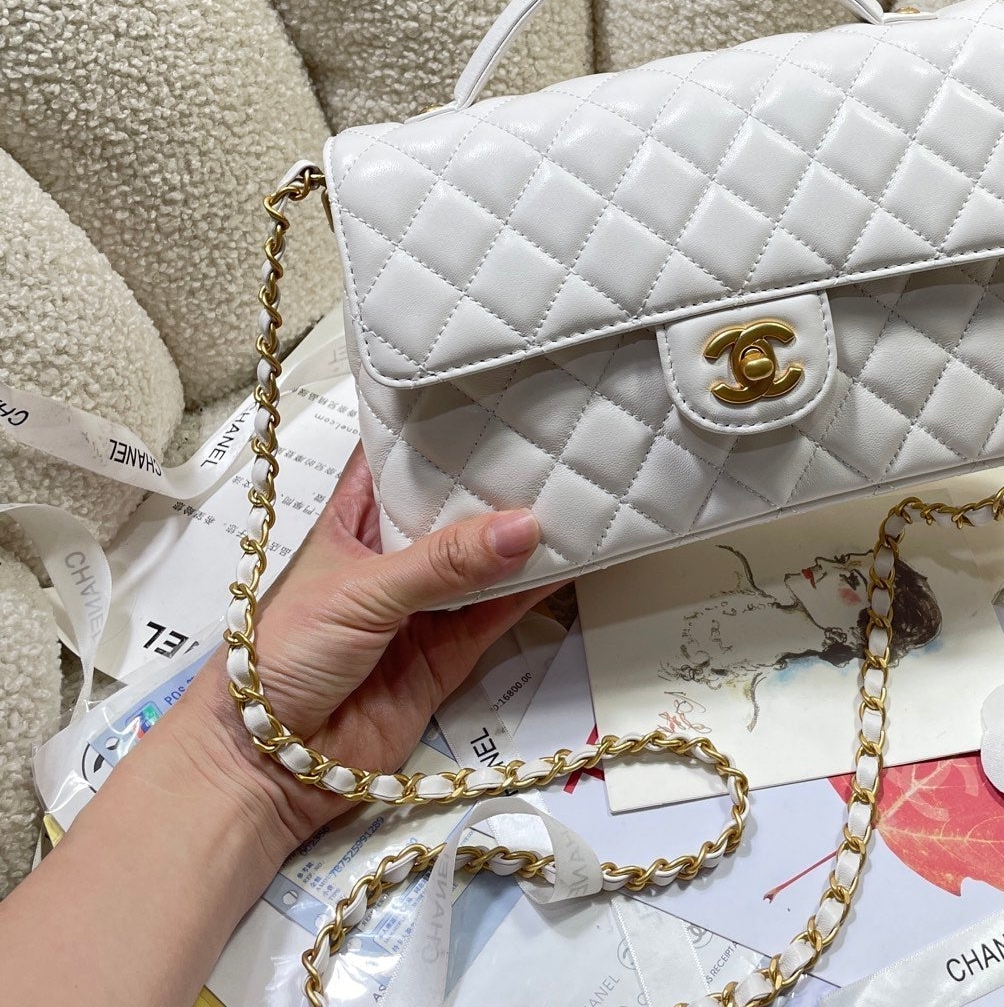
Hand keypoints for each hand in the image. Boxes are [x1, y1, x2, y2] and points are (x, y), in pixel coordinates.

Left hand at [157, 444, 552, 858]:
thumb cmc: (283, 655)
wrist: (263, 768)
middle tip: (561, 436)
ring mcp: (424, 605)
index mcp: (353, 519)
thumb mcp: (359, 591)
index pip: (400, 458)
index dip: (442, 427)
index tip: (498, 393)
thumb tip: (526, 527)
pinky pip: (498, 614)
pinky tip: (573, 558)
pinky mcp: (449, 655)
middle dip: (498, 479)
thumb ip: (442, 562)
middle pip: (454, 506)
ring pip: (484, 561)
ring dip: (524, 537)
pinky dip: (533, 591)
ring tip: (582, 493)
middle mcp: (392, 555)